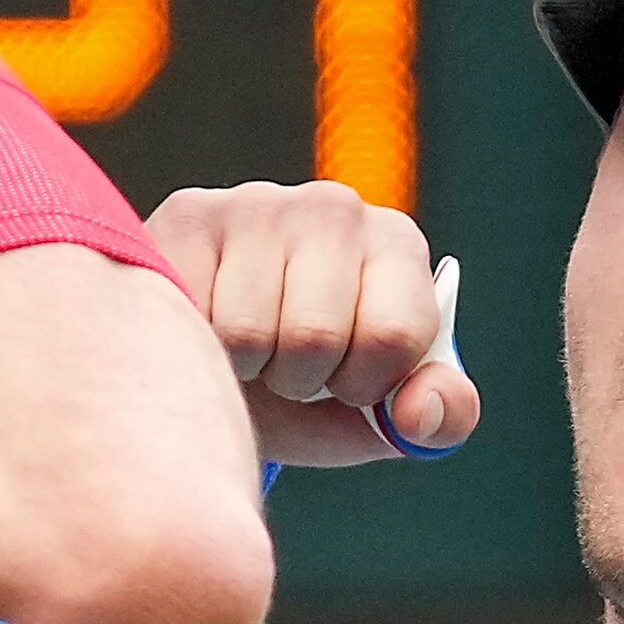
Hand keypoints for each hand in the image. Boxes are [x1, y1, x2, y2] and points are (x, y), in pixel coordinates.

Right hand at [149, 180, 479, 467]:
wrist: (217, 362)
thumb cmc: (311, 387)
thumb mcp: (377, 416)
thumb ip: (433, 420)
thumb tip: (420, 414)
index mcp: (398, 246)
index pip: (391, 335)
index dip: (363, 386)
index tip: (347, 383)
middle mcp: (336, 207)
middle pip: (314, 336)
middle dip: (297, 381)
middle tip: (287, 366)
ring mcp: (259, 203)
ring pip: (247, 333)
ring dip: (241, 369)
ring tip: (247, 348)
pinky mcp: (190, 215)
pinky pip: (191, 316)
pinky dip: (194, 346)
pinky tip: (205, 324)